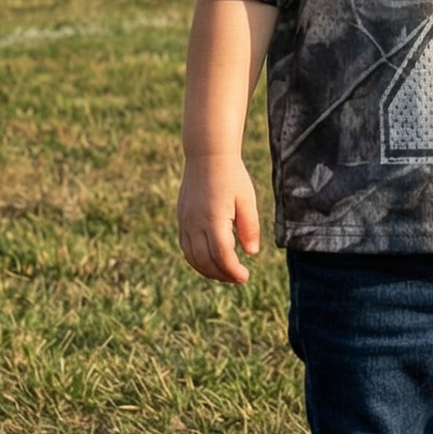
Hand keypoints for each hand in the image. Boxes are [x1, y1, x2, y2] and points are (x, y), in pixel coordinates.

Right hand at [177, 152, 261, 282]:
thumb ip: (249, 227)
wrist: (207, 155)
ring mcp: (185, 221)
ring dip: (208, 270)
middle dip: (222, 274)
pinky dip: (196, 259)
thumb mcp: (247, 200)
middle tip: (238, 278)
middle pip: (205, 261)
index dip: (233, 271)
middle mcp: (195, 223)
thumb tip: (251, 253)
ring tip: (225, 273)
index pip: (222, 256)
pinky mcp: (182, 218)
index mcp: (214, 219)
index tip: (245, 277)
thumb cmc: (232, 176)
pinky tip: (210, 262)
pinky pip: (185, 247)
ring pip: (192, 257)